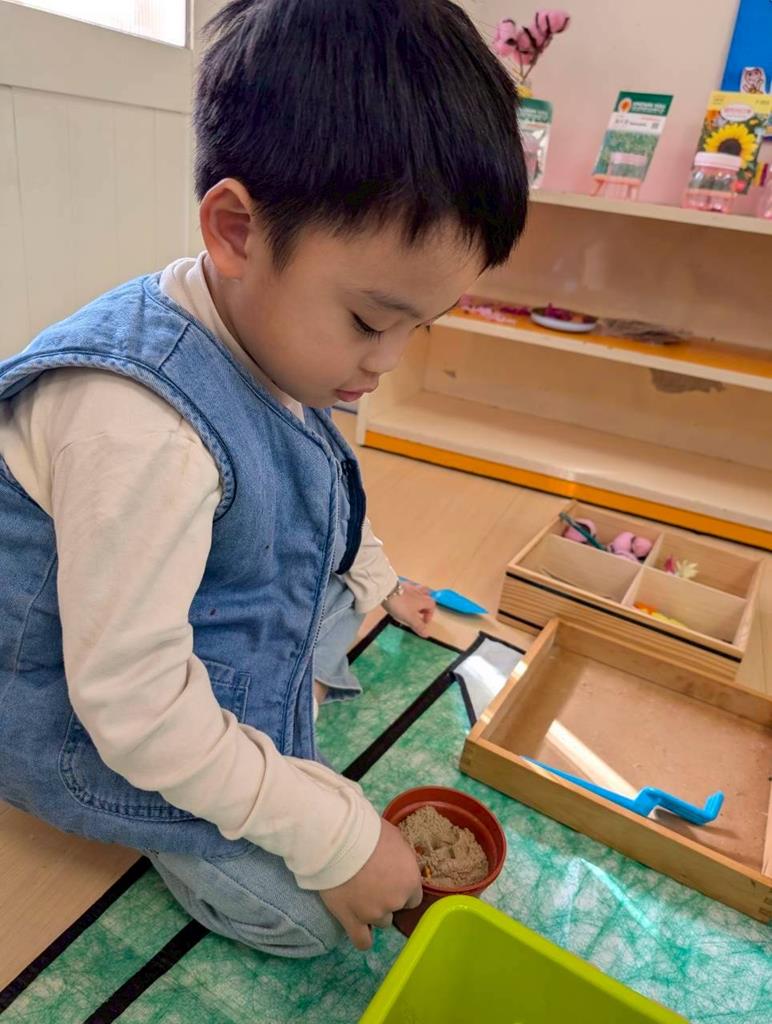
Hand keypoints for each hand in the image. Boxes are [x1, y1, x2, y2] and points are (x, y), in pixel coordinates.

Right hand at [320, 819, 422, 949]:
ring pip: (379, 922)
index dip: (401, 889)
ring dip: (372, 911)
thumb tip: (399, 865)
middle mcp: (395, 901)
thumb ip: (401, 860)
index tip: (390, 881)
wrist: (339, 840)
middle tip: (370, 883)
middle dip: (386, 898)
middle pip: (395, 909)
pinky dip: (362, 936)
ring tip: (357, 894)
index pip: (413, 898)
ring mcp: (373, 913)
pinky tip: (358, 926)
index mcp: (410, 881)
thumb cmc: (369, 832)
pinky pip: (362, 941)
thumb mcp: (396, 839)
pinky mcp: (351, 920)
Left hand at [384, 582, 434, 636]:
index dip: (429, 615)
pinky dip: (408, 594)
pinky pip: (408, 589)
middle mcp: (419, 592)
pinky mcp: (401, 584)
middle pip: (427, 596)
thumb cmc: (401, 605)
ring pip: (418, 591)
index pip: (432, 606)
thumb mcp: (410, 618)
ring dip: (417, 598)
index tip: (423, 622)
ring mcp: (410, 587)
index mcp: (424, 600)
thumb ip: (418, 626)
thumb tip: (427, 635)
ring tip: (412, 606)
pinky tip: (402, 599)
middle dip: (425, 605)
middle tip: (419, 613)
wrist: (387, 590)